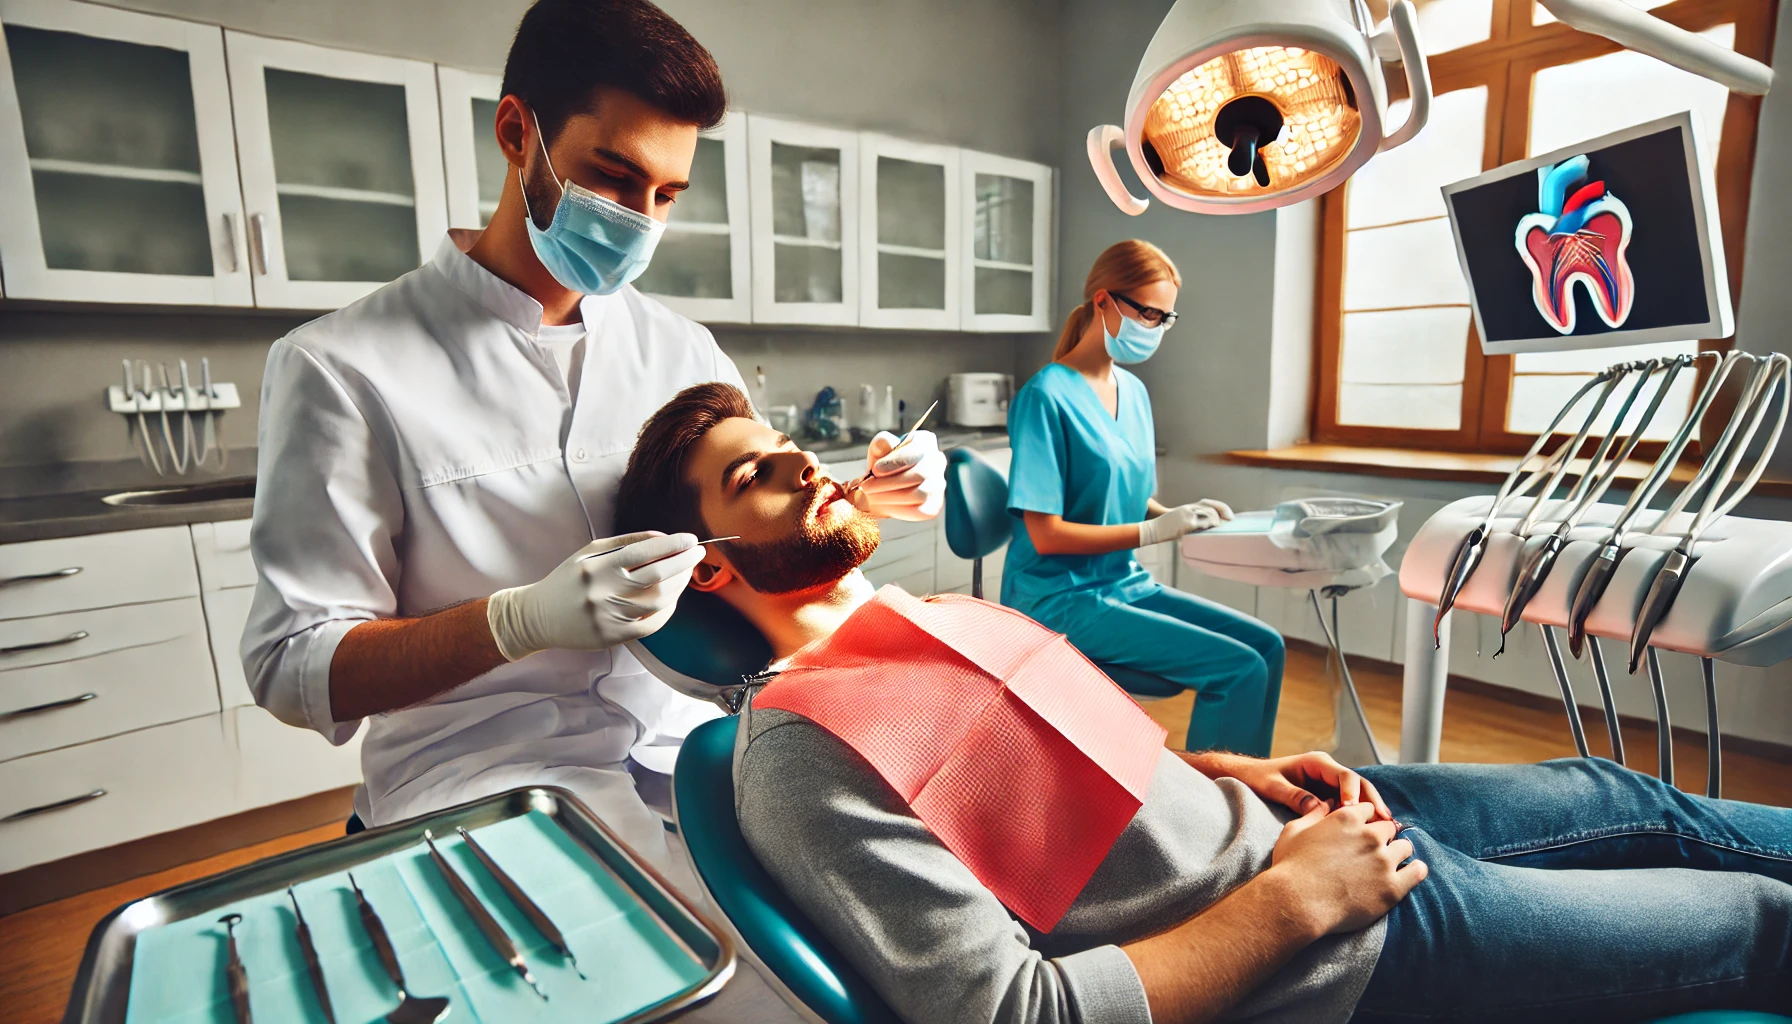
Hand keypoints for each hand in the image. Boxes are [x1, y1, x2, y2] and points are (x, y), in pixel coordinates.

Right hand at [485, 532, 706, 660]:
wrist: (538, 617)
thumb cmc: (568, 579)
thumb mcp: (589, 553)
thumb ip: (626, 542)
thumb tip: (664, 539)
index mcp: (597, 566)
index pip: (644, 552)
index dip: (672, 545)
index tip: (690, 539)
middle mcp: (603, 592)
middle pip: (657, 577)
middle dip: (684, 563)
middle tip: (698, 553)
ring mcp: (608, 617)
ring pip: (658, 602)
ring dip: (679, 585)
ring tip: (687, 572)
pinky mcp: (611, 637)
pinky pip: (650, 625)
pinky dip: (667, 610)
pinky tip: (673, 597)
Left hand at [850, 429, 945, 521]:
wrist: (881, 489)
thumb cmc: (882, 466)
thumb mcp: (877, 450)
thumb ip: (881, 443)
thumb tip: (888, 444)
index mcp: (925, 442)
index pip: (917, 451)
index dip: (896, 462)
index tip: (875, 470)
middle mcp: (937, 462)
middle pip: (920, 474)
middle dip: (890, 482)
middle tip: (867, 487)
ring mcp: (938, 486)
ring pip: (919, 494)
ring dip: (890, 497)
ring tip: (871, 497)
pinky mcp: (933, 506)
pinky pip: (919, 510)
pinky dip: (897, 510)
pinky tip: (882, 506)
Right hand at [1138, 498, 1233, 545]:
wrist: (1151, 530)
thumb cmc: (1164, 529)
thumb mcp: (1177, 521)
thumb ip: (1189, 522)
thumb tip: (1201, 530)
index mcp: (1187, 507)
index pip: (1207, 503)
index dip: (1220, 507)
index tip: (1228, 515)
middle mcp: (1188, 509)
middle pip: (1211, 507)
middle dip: (1223, 512)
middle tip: (1230, 520)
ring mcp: (1187, 515)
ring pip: (1208, 513)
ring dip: (1217, 519)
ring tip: (1219, 526)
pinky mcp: (1186, 524)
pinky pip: (1202, 523)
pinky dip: (1209, 525)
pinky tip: (1213, 528)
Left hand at [1194, 750, 1391, 821]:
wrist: (1250, 777)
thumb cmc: (1258, 778)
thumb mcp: (1273, 786)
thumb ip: (1294, 795)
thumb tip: (1317, 808)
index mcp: (1316, 762)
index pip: (1344, 775)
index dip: (1352, 793)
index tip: (1354, 812)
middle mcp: (1327, 770)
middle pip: (1359, 784)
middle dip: (1373, 802)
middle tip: (1385, 823)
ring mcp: (1330, 783)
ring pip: (1359, 795)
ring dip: (1372, 811)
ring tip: (1387, 830)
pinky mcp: (1330, 796)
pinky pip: (1350, 805)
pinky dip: (1361, 817)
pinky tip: (1373, 833)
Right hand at [1270, 803, 1425, 934]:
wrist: (1297, 902)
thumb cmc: (1290, 866)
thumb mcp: (1294, 830)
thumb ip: (1313, 814)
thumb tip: (1325, 802)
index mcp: (1347, 817)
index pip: (1368, 809)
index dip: (1364, 820)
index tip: (1359, 832)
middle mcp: (1370, 835)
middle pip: (1388, 828)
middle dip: (1381, 836)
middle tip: (1371, 851)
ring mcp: (1383, 861)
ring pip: (1405, 847)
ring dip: (1397, 853)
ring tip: (1388, 865)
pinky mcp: (1392, 887)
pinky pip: (1417, 872)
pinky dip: (1415, 871)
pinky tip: (1408, 875)